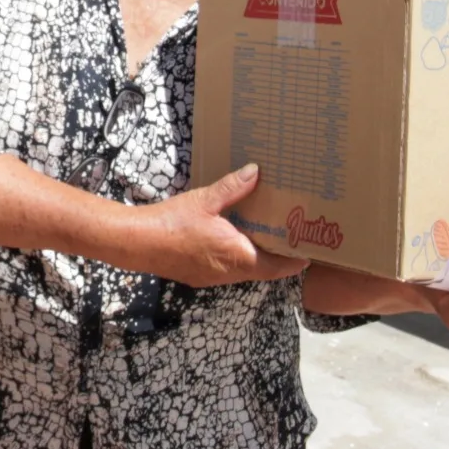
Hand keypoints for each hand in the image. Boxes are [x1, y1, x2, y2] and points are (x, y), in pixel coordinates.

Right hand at [134, 164, 309, 288]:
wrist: (137, 243)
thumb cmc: (172, 223)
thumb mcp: (206, 200)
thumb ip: (234, 187)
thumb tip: (257, 171)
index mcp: (239, 256)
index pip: (279, 266)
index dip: (296, 260)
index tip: (311, 251)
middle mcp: (230, 272)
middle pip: (264, 270)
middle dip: (278, 256)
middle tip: (291, 237)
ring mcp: (213, 277)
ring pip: (245, 270)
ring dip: (256, 256)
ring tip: (265, 235)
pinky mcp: (199, 275)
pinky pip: (227, 269)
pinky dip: (237, 257)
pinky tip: (231, 239)